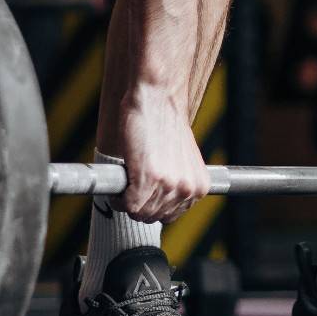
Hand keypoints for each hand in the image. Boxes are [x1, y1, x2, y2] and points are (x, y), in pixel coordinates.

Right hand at [114, 91, 210, 223]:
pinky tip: (118, 185)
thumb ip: (176, 179)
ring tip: (125, 182)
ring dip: (127, 201)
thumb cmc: (165, 121)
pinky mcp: (147, 181)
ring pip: (139, 213)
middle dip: (139, 206)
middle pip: (155, 217)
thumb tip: (161, 196)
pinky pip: (127, 205)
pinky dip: (117, 199)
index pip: (172, 215)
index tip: (144, 197)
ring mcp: (168, 187)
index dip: (153, 206)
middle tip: (130, 188)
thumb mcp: (181, 158)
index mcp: (199, 186)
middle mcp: (187, 190)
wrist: (158, 98)